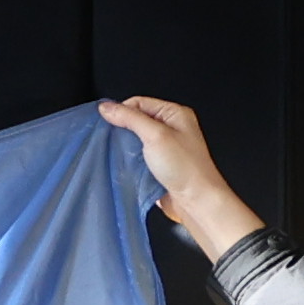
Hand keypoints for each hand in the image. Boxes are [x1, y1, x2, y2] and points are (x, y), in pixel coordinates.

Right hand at [94, 97, 263, 260]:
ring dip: (124, 147)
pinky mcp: (159, 165)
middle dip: (122, 130)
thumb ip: (130, 118)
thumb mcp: (155, 136)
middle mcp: (171, 128)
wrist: (196, 202)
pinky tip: (125, 166)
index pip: (139, 102)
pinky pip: (137, 157)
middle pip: (136, 120)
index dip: (122, 111)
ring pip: (135, 140)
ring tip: (118, 154)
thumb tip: (106, 107)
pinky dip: (129, 160)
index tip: (108, 123)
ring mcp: (165, 148)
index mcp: (175, 114)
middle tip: (112, 140)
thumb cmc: (185, 168)